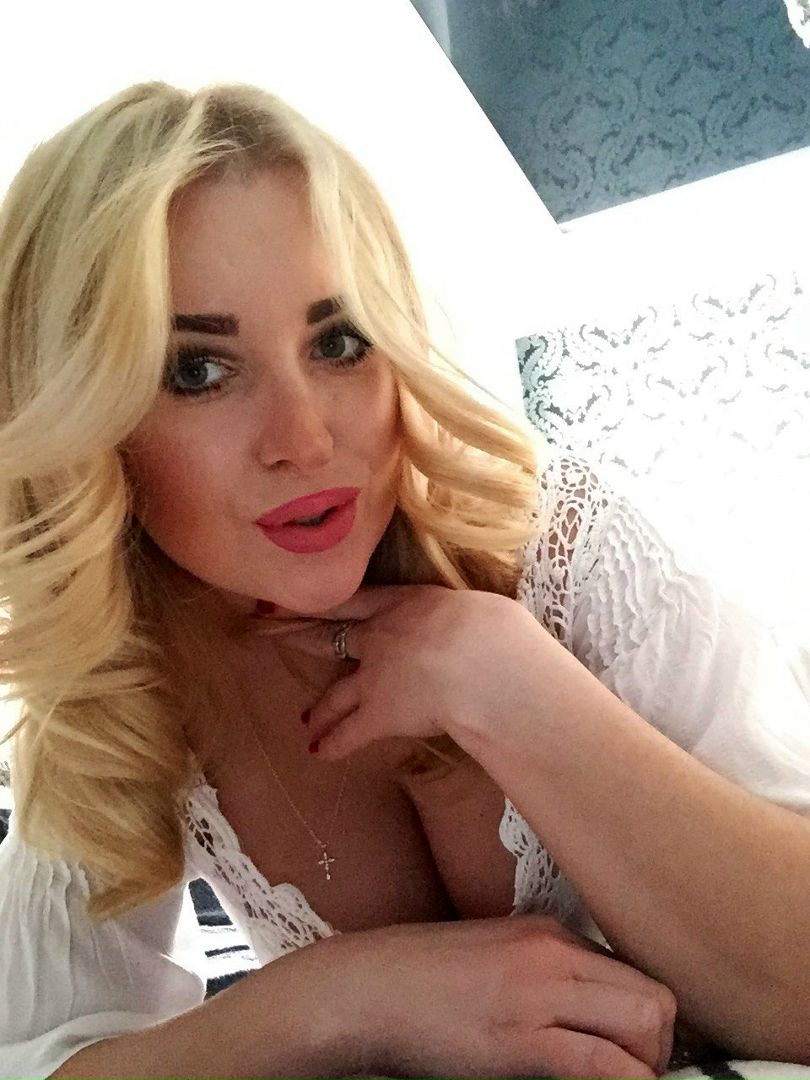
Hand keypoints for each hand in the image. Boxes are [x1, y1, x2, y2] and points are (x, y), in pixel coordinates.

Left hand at [281, 584, 556, 759]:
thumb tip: (476, 621)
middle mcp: (380, 636)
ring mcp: (373, 676)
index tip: (300, 598)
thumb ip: (461, 615)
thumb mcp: (476, 607)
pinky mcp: (378, 715)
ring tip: (306, 720)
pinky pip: (349, 733)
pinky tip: (320, 754)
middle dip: (303, 639)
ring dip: (320, 708)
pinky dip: (334, 744)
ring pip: (337, 692)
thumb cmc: (493, 628)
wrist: (485, 663)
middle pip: (332, 637)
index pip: (356, 598)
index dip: (327, 600)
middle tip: (275, 636)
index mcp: (404, 602)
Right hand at [319, 914, 675, 1079]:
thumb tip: (586, 1008)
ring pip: (645, 1024)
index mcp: (547, 933)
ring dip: (647, 1064)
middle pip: (654, 997)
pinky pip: (602, 1063)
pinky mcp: (519, 1039)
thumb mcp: (493, 956)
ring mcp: (539, 992)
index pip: (635, 971)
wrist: (367, 988)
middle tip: (640, 1073)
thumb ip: (542, 973)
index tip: (641, 1050)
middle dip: (661, 1046)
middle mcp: (553, 953)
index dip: (650, 1021)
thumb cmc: (420, 978)